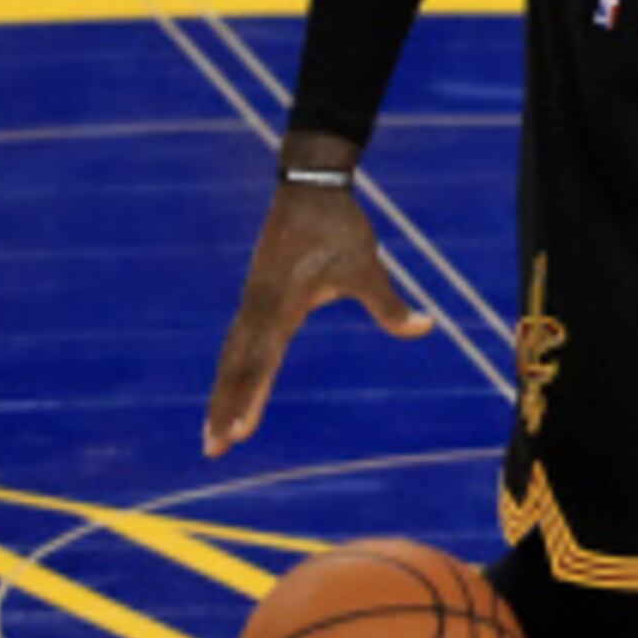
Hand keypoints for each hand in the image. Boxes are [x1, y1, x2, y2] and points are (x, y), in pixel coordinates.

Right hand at [207, 171, 433, 456]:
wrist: (309, 188)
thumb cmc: (338, 228)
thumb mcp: (366, 267)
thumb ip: (389, 304)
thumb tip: (424, 327)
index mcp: (282, 305)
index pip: (263, 362)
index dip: (250, 397)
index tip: (240, 430)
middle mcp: (258, 307)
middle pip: (236, 368)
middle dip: (223, 409)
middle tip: (213, 450)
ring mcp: (253, 302)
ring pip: (231, 357)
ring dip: (221, 394)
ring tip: (213, 432)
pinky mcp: (255, 296)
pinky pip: (236, 342)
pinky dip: (229, 371)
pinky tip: (227, 388)